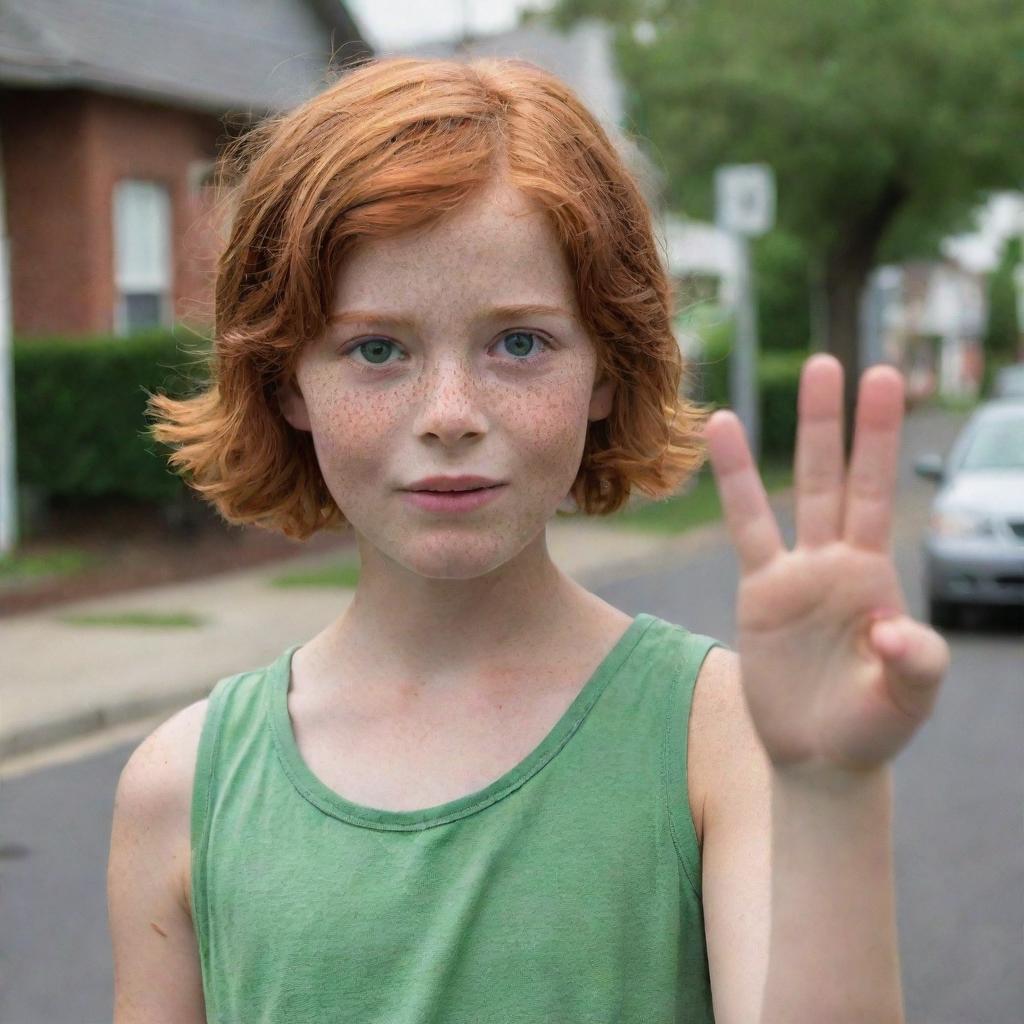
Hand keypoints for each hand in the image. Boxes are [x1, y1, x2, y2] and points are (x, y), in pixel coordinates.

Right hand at [702, 354, 949, 776]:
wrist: (821, 757)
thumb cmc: (873, 727)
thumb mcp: (909, 701)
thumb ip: (916, 663)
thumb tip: (890, 627)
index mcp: (879, 575)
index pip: (881, 493)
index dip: (882, 438)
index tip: (886, 380)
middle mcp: (839, 560)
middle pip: (841, 477)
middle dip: (840, 422)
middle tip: (835, 363)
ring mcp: (797, 571)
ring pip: (796, 492)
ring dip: (795, 439)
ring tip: (794, 384)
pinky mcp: (759, 591)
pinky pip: (745, 528)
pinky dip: (734, 482)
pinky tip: (723, 435)